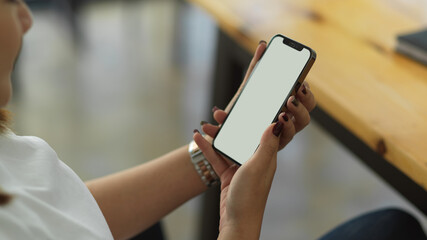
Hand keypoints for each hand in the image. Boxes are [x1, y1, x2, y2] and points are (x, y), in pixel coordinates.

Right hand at [193, 41, 315, 238]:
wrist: (237, 223)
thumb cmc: (250, 197)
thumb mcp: (258, 167)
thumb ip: (266, 144)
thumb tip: (278, 120)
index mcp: (266, 155)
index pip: (263, 129)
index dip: (257, 115)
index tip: (252, 102)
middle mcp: (255, 159)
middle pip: (243, 135)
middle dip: (231, 123)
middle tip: (218, 112)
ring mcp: (241, 167)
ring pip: (228, 144)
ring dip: (216, 134)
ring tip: (205, 123)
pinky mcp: (228, 175)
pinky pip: (217, 157)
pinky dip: (208, 147)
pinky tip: (198, 138)